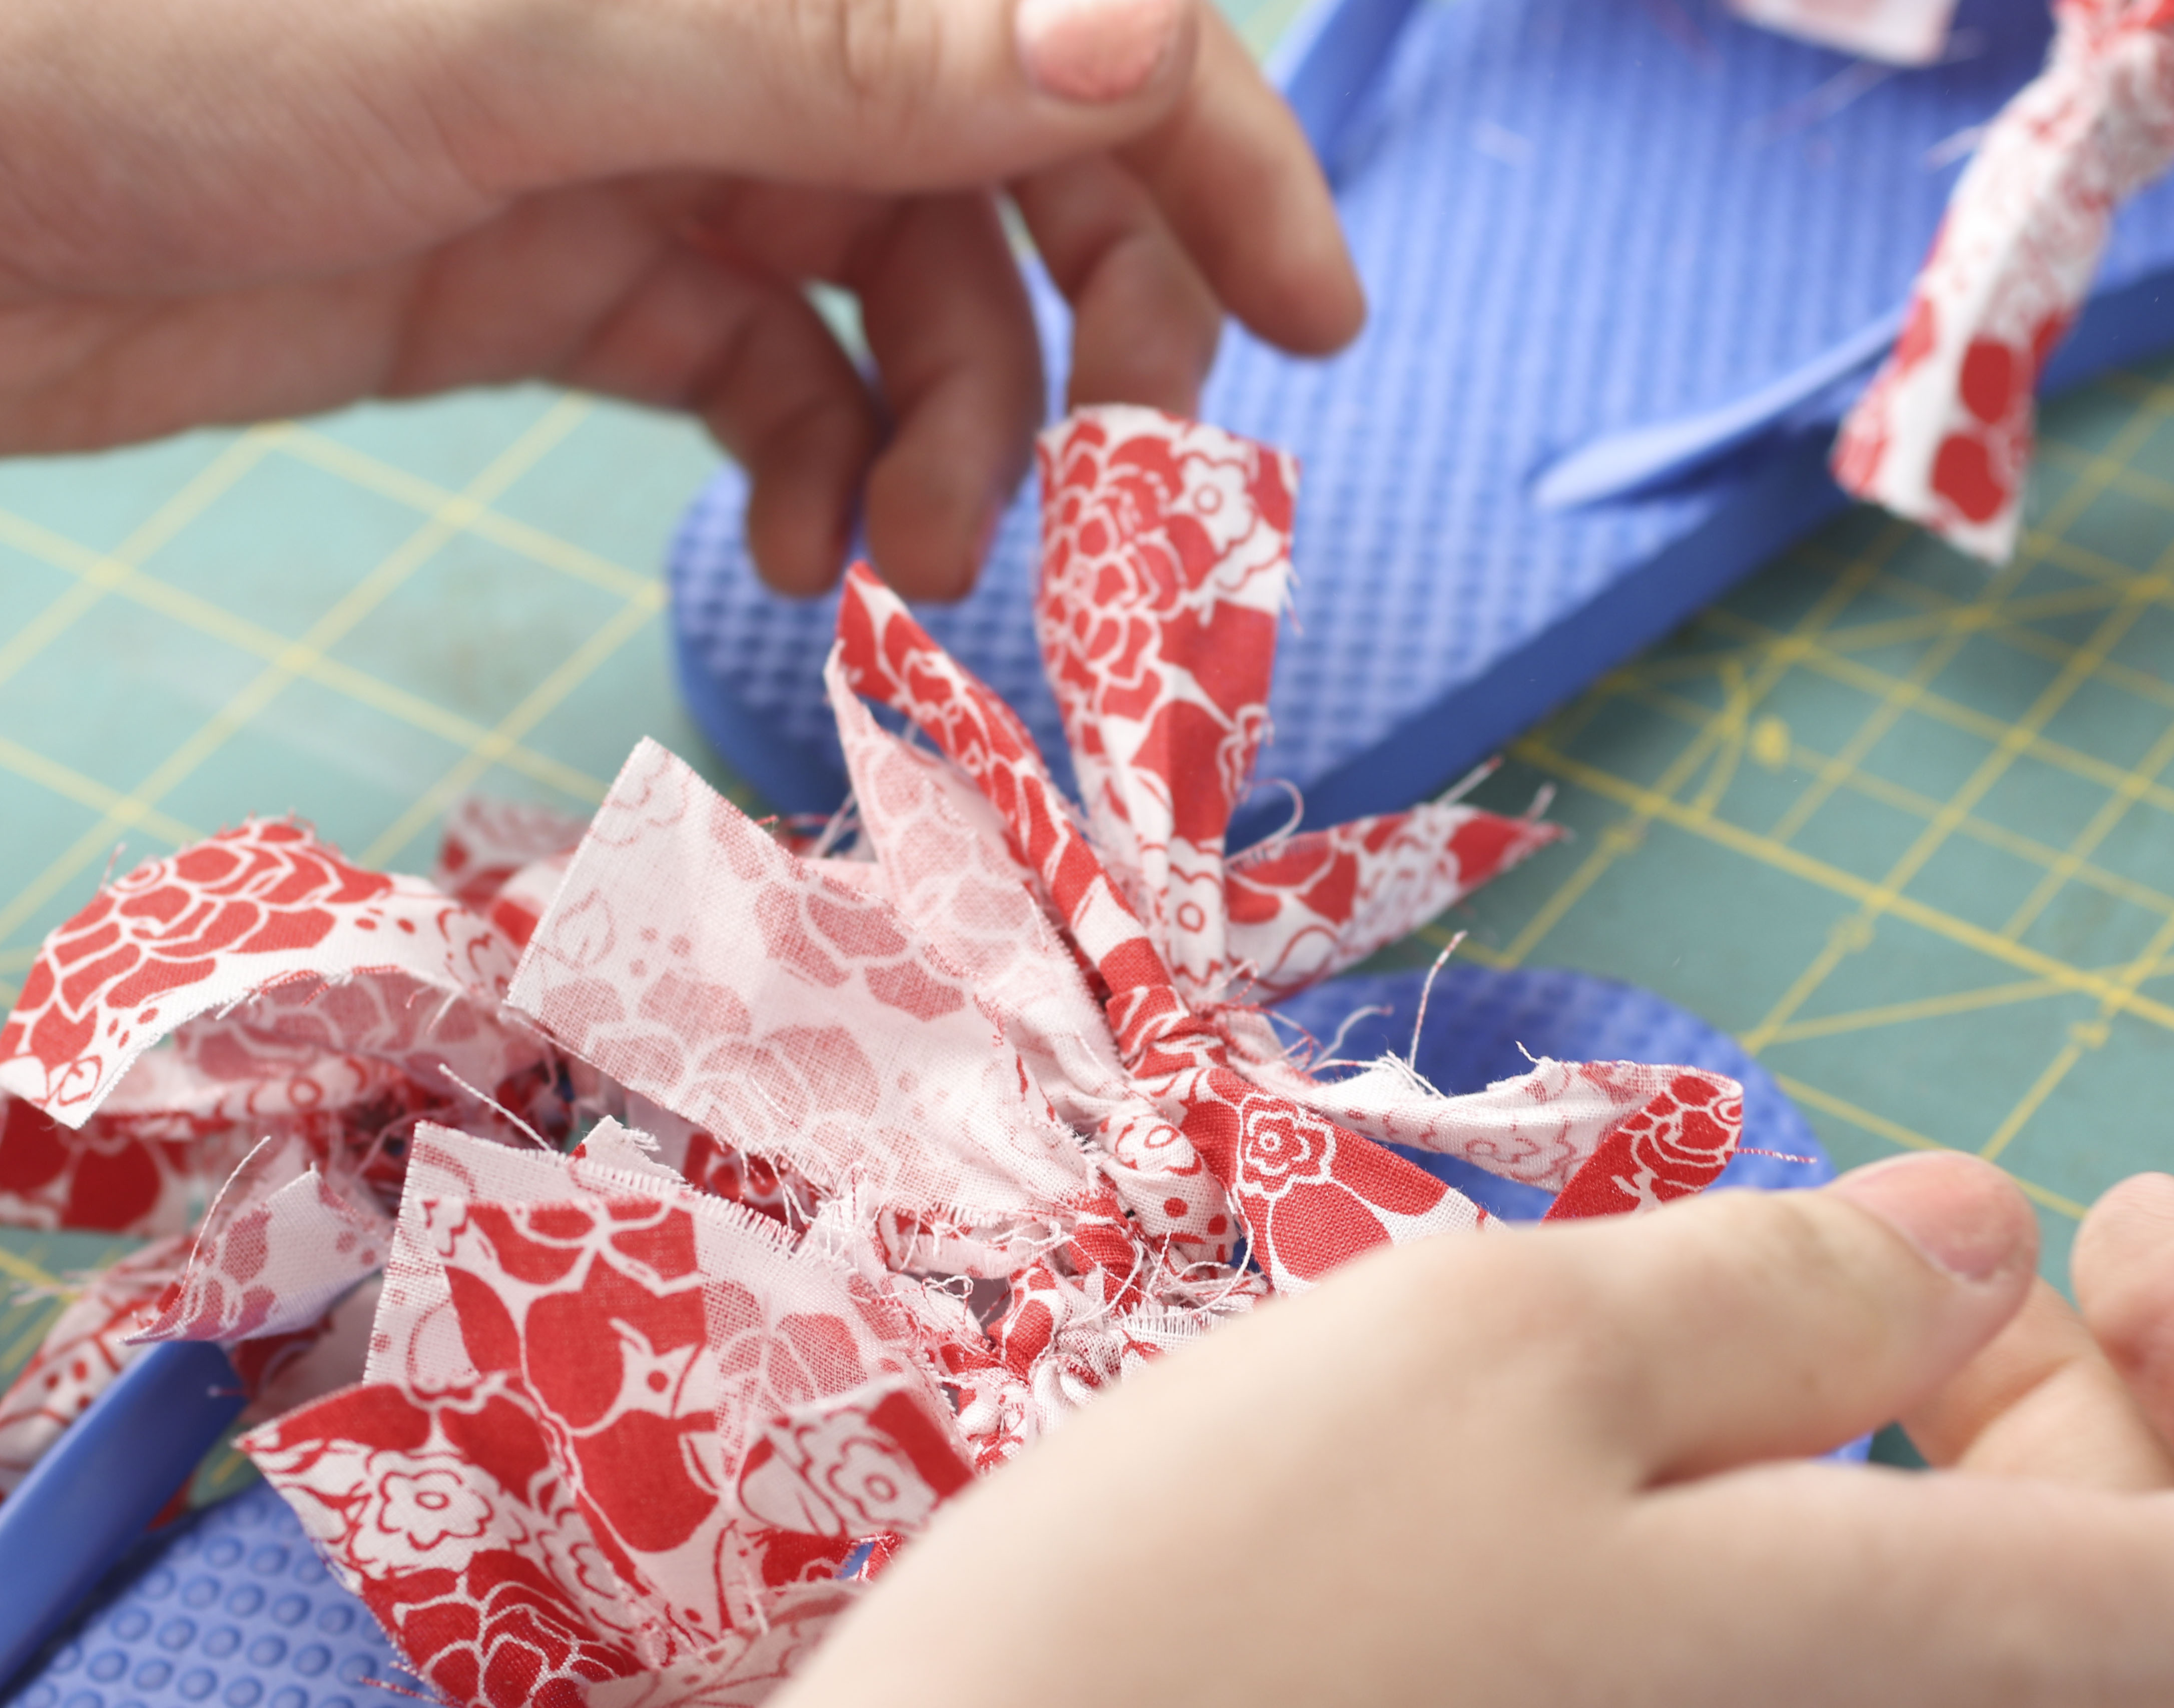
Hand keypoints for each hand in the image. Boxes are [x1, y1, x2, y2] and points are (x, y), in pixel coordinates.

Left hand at [0, 0, 1358, 597]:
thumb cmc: (150, 33)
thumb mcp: (529, 33)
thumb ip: (845, 37)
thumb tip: (1140, 36)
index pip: (1065, 9)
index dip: (1214, 147)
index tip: (1316, 321)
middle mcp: (736, 16)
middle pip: (1009, 159)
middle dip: (1094, 326)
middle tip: (1111, 498)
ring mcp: (651, 139)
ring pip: (899, 291)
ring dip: (949, 437)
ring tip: (916, 568)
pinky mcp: (567, 269)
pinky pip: (766, 374)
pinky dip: (813, 469)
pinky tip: (795, 555)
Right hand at [783, 1157, 2173, 1706]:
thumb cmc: (1225, 1624)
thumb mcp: (1509, 1359)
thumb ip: (1788, 1291)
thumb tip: (1978, 1240)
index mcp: (1952, 1699)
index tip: (2122, 1215)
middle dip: (2081, 1380)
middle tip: (1887, 1245)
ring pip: (1996, 1642)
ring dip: (1943, 1460)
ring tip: (1754, 1334)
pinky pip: (1847, 1693)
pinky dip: (1830, 1554)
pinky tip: (1683, 1465)